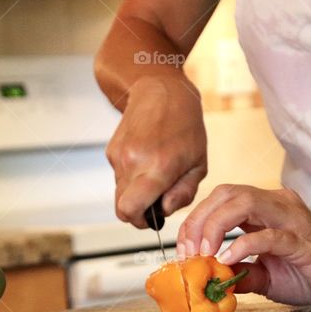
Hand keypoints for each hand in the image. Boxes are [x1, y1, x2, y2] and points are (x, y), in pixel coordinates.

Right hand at [106, 76, 206, 227]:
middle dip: (137, 211)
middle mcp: (133, 162)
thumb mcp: (199, 164)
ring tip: (154, 172)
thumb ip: (183, 194)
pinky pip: (118, 176)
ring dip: (135, 191)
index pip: (131, 210)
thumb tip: (164, 211)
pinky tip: (145, 158)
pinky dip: (130, 176)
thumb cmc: (186, 126)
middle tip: (154, 201)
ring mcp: (119, 156)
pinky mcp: (111, 150)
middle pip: (121, 207)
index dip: (140, 221)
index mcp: (158, 168)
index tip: (151, 218)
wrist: (160, 90)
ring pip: (119, 192)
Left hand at [176, 185, 310, 305]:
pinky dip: (243, 244)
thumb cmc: (308, 273)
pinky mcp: (304, 241)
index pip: (221, 198)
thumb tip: (205, 278)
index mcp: (265, 208)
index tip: (183, 249)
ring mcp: (292, 219)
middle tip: (188, 251)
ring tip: (204, 253)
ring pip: (244, 203)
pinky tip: (227, 259)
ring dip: (215, 226)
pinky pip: (269, 235)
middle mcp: (278, 204)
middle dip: (199, 220)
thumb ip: (236, 273)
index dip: (196, 220)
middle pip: (227, 193)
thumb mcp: (262, 275)